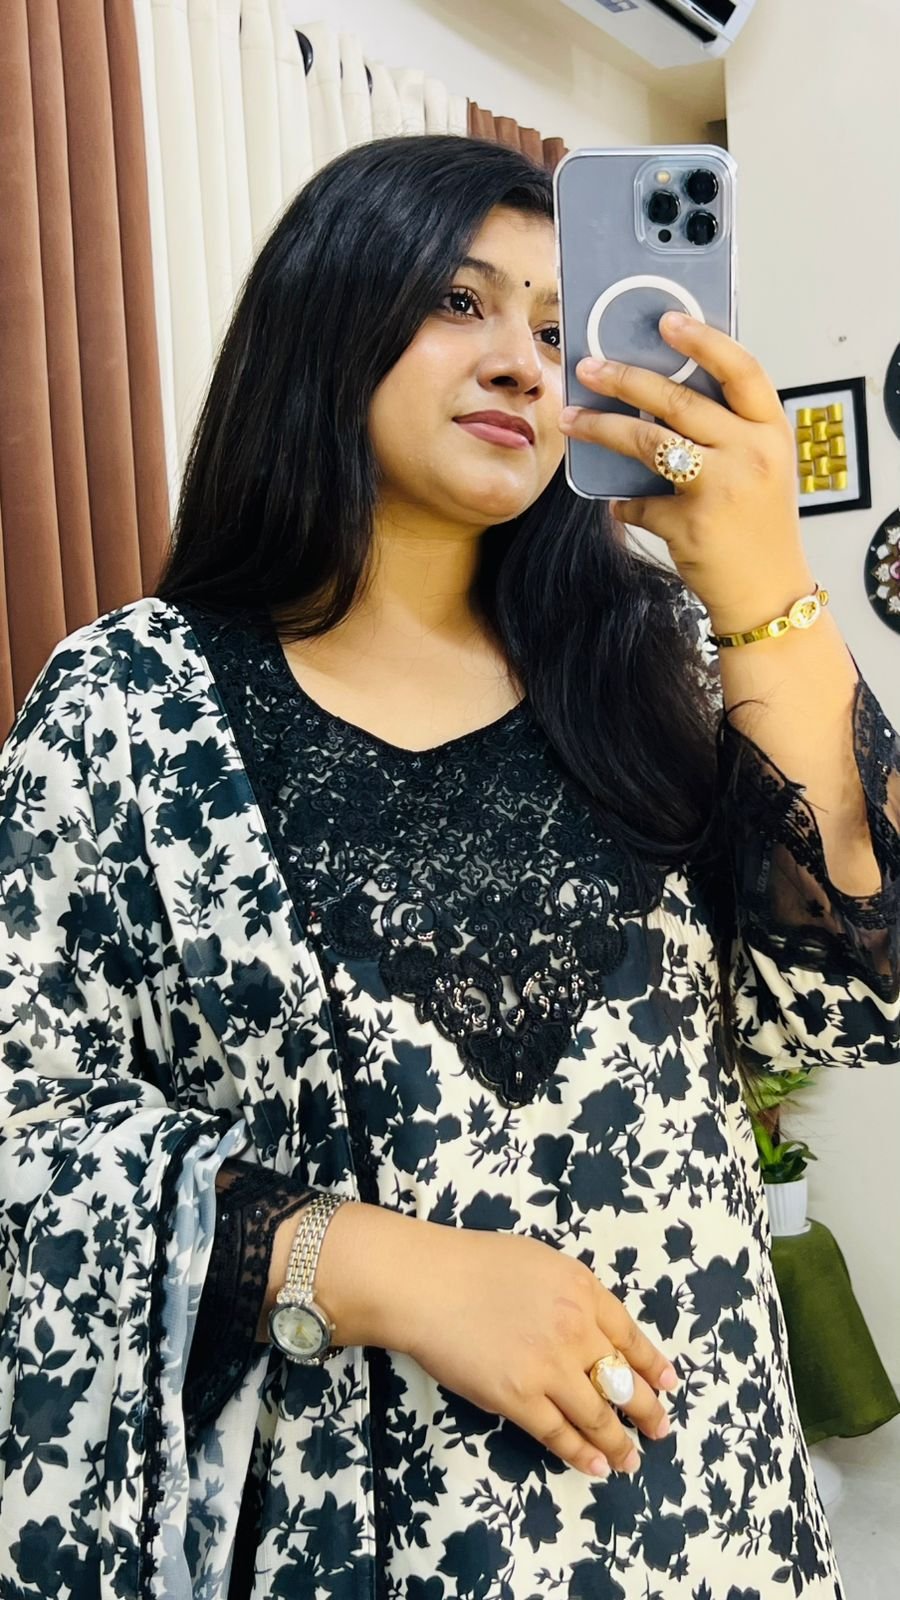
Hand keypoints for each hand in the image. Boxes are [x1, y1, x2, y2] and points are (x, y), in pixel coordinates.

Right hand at [397, 1220, 677, 1479]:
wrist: (426, 1283)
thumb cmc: (473, 1264)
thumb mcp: (539, 1262)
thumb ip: (571, 1294)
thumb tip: (593, 1328)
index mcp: (582, 1289)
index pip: (629, 1335)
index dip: (653, 1365)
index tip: (669, 1385)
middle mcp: (575, 1329)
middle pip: (623, 1380)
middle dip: (647, 1410)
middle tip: (660, 1430)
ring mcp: (548, 1367)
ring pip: (598, 1415)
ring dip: (620, 1442)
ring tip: (632, 1459)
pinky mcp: (518, 1399)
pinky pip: (559, 1434)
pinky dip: (582, 1453)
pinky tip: (596, 1466)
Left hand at [558, 312, 815, 634]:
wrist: (768, 594)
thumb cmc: (759, 527)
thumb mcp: (759, 467)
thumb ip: (724, 431)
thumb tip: (655, 399)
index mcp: (770, 431)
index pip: (742, 369)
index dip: (704, 340)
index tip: (667, 320)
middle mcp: (752, 453)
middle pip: (680, 400)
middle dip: (626, 379)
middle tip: (589, 367)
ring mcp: (723, 487)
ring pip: (649, 442)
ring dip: (603, 427)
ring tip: (571, 419)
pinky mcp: (692, 523)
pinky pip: (641, 502)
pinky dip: (624, 505)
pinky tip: (618, 505)